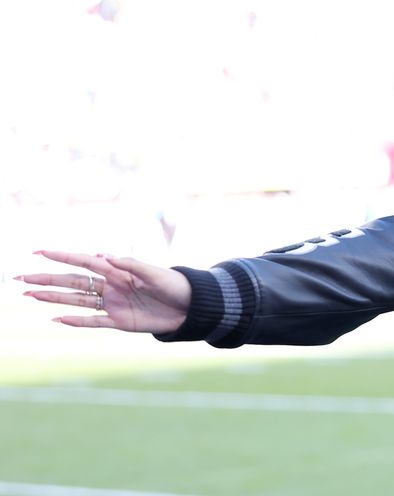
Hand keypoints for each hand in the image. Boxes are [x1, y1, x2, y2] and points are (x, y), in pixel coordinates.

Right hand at [19, 250, 190, 333]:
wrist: (190, 307)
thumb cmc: (175, 284)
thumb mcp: (155, 273)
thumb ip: (131, 264)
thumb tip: (105, 256)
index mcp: (119, 271)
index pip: (85, 262)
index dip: (63, 256)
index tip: (40, 252)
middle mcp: (111, 286)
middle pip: (73, 282)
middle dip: (47, 279)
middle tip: (21, 278)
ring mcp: (113, 304)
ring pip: (76, 300)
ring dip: (53, 298)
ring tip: (29, 294)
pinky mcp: (119, 322)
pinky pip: (92, 321)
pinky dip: (74, 321)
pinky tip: (56, 318)